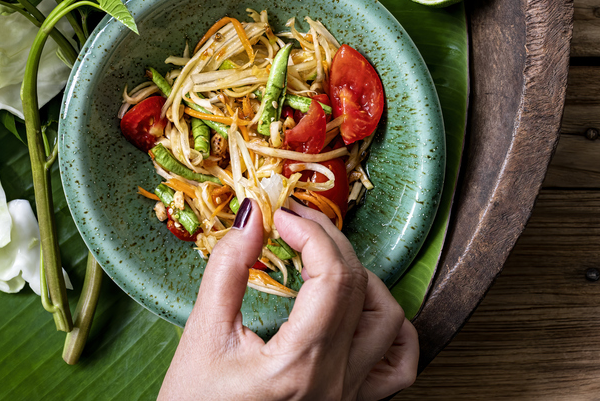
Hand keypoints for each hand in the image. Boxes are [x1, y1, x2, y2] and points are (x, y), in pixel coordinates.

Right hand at [161, 201, 418, 400]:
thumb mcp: (201, 335)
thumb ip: (227, 270)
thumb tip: (252, 216)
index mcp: (299, 364)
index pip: (332, 277)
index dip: (311, 233)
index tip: (282, 216)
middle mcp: (335, 381)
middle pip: (359, 289)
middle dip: (330, 244)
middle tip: (297, 226)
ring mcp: (349, 395)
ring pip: (389, 322)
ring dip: (365, 283)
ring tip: (326, 267)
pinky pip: (398, 365)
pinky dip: (392, 331)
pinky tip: (363, 312)